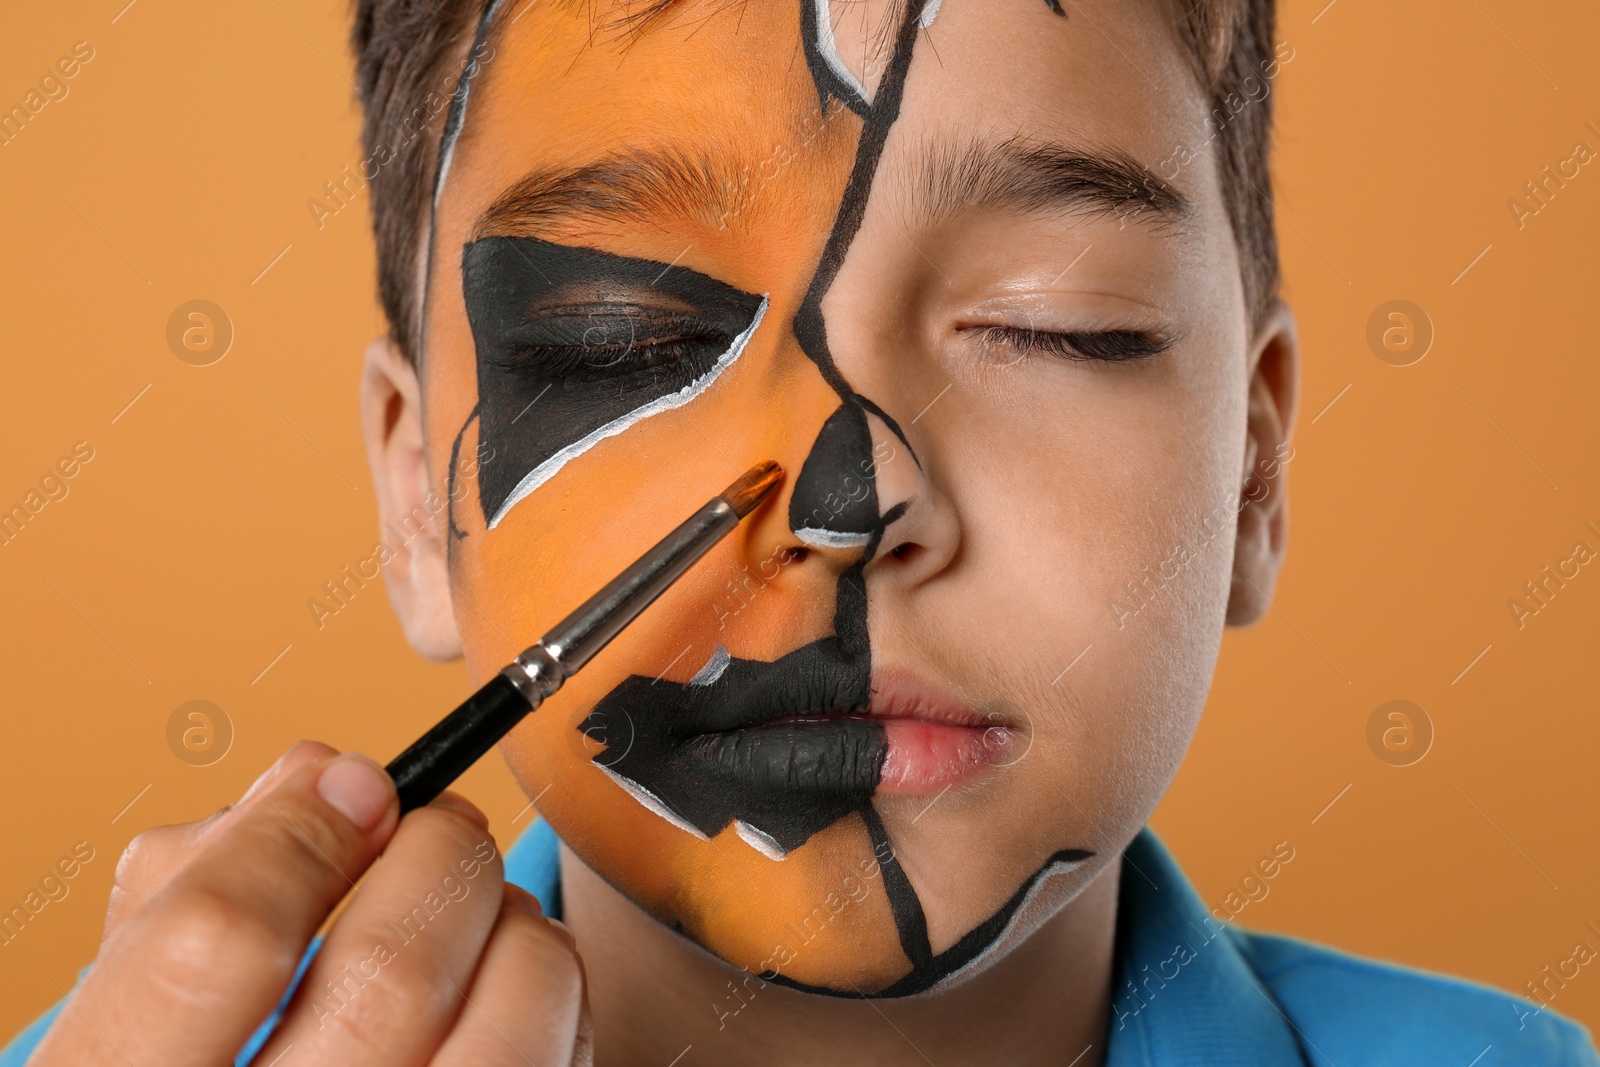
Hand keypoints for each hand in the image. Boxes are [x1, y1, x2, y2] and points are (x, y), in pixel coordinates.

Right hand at [31, 741, 591, 1065]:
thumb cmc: (178, 1066)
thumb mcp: (132, 993)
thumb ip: (199, 873)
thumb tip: (329, 776)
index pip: (221, 940)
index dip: (299, 834)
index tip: (349, 784)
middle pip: (392, 976)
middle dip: (438, 858)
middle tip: (441, 824)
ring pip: (508, 1020)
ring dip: (509, 923)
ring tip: (477, 904)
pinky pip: (558, 1058)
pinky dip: (547, 990)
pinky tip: (497, 979)